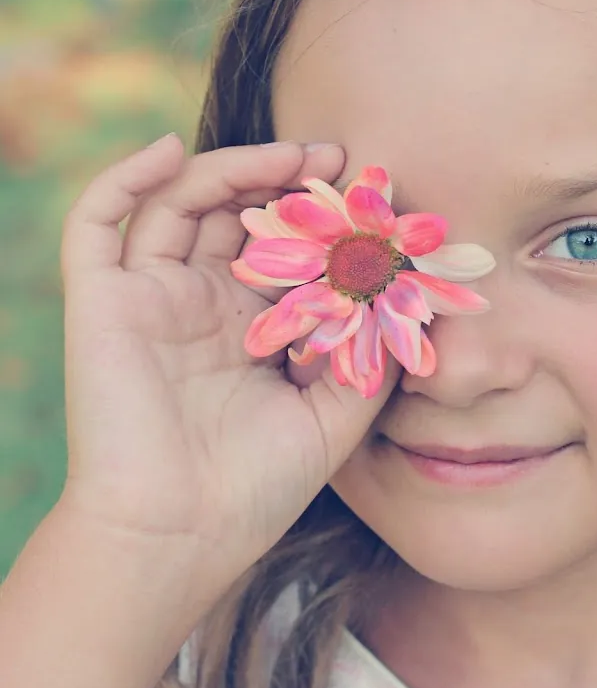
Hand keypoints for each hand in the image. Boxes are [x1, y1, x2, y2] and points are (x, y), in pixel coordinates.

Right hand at [58, 134, 397, 597]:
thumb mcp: (335, 419)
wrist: (182, 537)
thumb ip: (370, 361)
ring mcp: (151, 299)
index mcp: (252, 330)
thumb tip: (408, 306)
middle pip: (237, 216)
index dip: (321, 220)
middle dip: (286, 183)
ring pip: (181, 204)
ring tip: (291, 156)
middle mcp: (202, 306)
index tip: (369, 196)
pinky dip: (125, 178)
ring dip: (232, 169)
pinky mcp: (104, 302)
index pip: (284, 251)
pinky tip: (171, 149)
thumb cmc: (257, 488)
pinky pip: (98, 223)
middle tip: (335, 159)